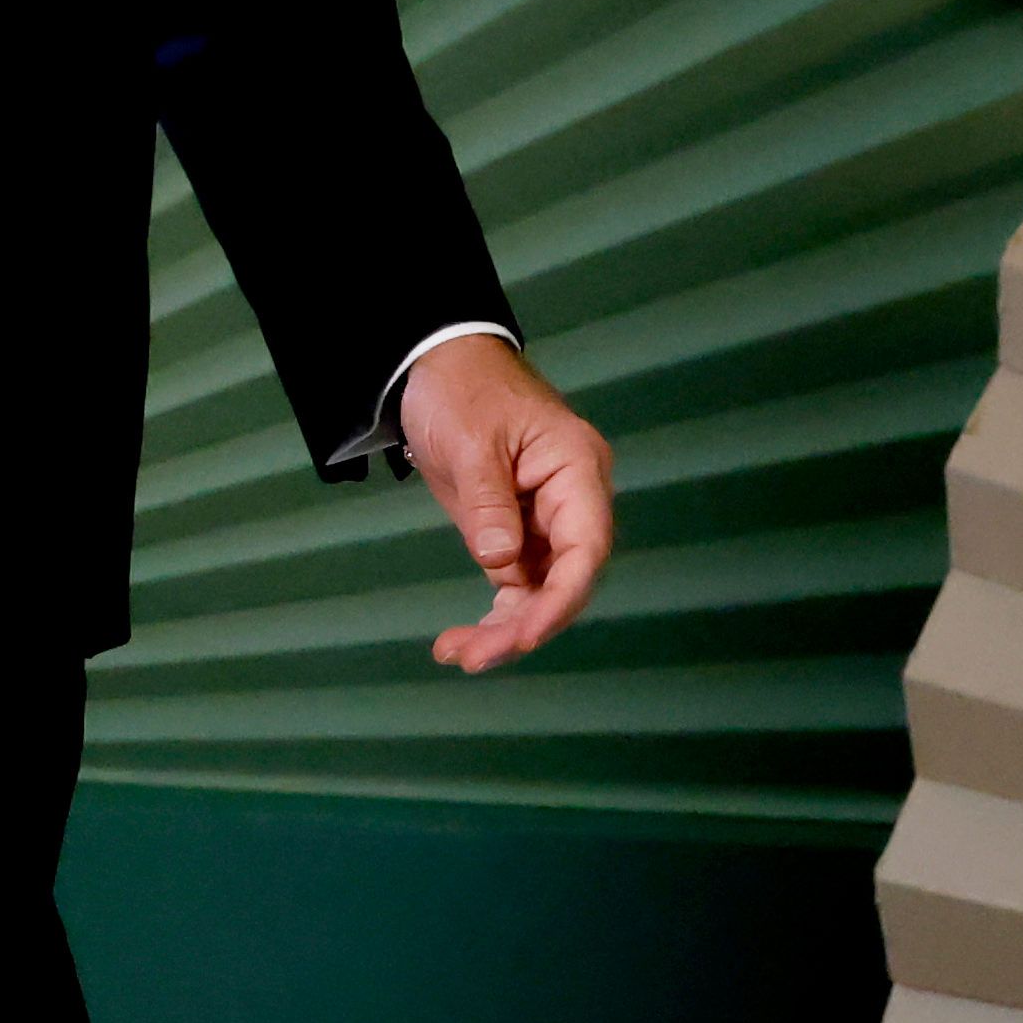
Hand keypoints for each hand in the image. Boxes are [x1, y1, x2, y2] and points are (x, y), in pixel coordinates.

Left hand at [397, 336, 610, 670]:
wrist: (436, 366)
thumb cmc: (463, 389)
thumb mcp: (471, 442)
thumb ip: (489, 502)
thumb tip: (500, 562)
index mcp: (577, 470)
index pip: (586, 548)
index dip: (561, 599)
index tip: (525, 635)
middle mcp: (572, 501)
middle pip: (565, 580)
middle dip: (523, 624)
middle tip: (472, 656)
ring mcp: (545, 521)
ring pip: (540, 592)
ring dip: (503, 629)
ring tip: (455, 653)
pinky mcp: (517, 533)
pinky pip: (516, 585)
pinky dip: (493, 614)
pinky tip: (460, 641)